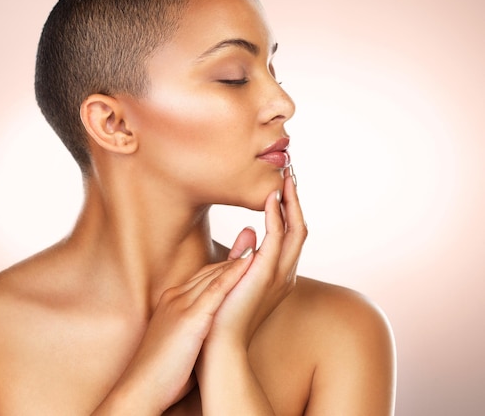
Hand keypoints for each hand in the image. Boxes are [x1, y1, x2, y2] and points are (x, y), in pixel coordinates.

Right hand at [94, 256, 251, 413]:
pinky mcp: (189, 318)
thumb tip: (209, 332)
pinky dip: (234, 273)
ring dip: (239, 259)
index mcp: (171, 302)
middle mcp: (175, 297)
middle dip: (234, 256)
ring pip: (214, 275)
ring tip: (261, 244)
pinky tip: (251, 262)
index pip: (202, 278)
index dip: (225, 268)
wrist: (141, 388)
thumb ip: (193, 330)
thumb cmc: (161, 374)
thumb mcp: (177, 342)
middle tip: (256, 239)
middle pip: (209, 271)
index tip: (244, 258)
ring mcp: (180, 305)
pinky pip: (216, 289)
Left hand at [205, 168, 306, 348]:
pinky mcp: (265, 274)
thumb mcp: (235, 278)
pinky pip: (276, 238)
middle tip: (291, 171)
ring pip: (294, 228)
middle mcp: (284, 273)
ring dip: (291, 201)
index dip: (288, 208)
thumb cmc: (223, 315)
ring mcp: (278, 274)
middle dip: (295, 199)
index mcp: (277, 274)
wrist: (218, 345)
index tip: (282, 184)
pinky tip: (271, 197)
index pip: (289, 233)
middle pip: (298, 226)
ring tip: (286, 175)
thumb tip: (247, 231)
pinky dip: (276, 216)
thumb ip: (242, 255)